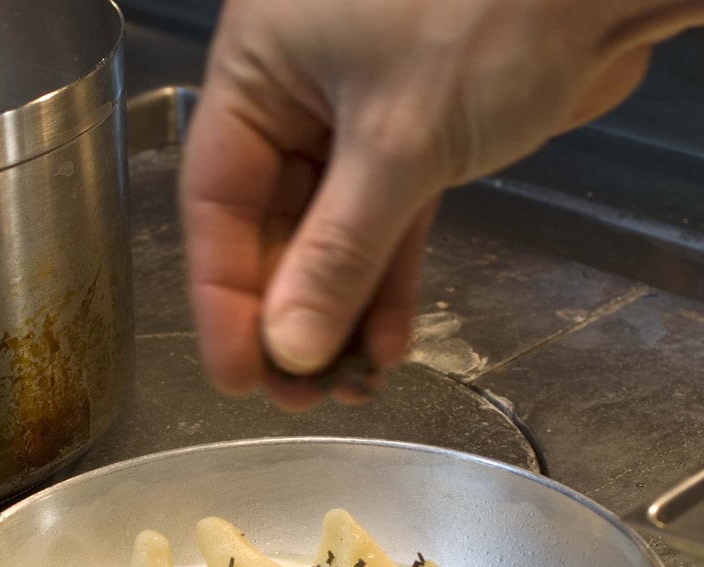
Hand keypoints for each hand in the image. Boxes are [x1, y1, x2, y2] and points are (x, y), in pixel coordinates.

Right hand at [179, 0, 653, 407]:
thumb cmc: (487, 16)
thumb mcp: (398, 143)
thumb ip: (338, 253)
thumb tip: (289, 347)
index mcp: (259, 63)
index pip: (216, 196)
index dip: (223, 294)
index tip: (239, 374)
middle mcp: (298, 85)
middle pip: (272, 220)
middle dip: (288, 310)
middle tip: (297, 392)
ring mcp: (362, 109)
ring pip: (333, 228)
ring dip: (338, 307)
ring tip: (344, 384)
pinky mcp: (422, 129)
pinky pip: (388, 217)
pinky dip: (387, 276)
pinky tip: (386, 342)